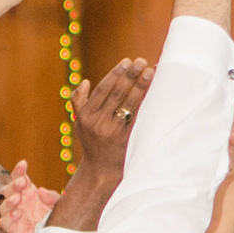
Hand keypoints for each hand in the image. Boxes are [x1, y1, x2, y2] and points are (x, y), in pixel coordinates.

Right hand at [0, 161, 58, 232]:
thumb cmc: (54, 218)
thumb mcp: (58, 205)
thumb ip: (52, 197)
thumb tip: (41, 192)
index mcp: (29, 192)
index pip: (20, 178)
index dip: (19, 170)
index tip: (23, 163)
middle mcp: (20, 202)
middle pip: (9, 190)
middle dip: (14, 185)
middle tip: (22, 182)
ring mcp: (15, 215)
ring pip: (4, 206)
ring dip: (9, 201)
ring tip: (18, 199)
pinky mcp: (14, 229)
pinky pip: (5, 222)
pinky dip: (8, 218)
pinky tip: (17, 214)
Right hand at [72, 58, 155, 179]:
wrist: (100, 171)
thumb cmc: (91, 142)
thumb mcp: (78, 123)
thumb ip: (78, 102)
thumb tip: (84, 82)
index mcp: (86, 116)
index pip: (102, 90)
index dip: (115, 74)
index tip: (126, 61)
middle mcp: (99, 124)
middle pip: (117, 95)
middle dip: (130, 76)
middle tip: (141, 61)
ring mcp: (114, 133)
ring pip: (129, 105)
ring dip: (141, 87)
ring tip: (150, 72)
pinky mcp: (127, 141)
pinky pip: (138, 119)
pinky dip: (146, 105)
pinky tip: (155, 94)